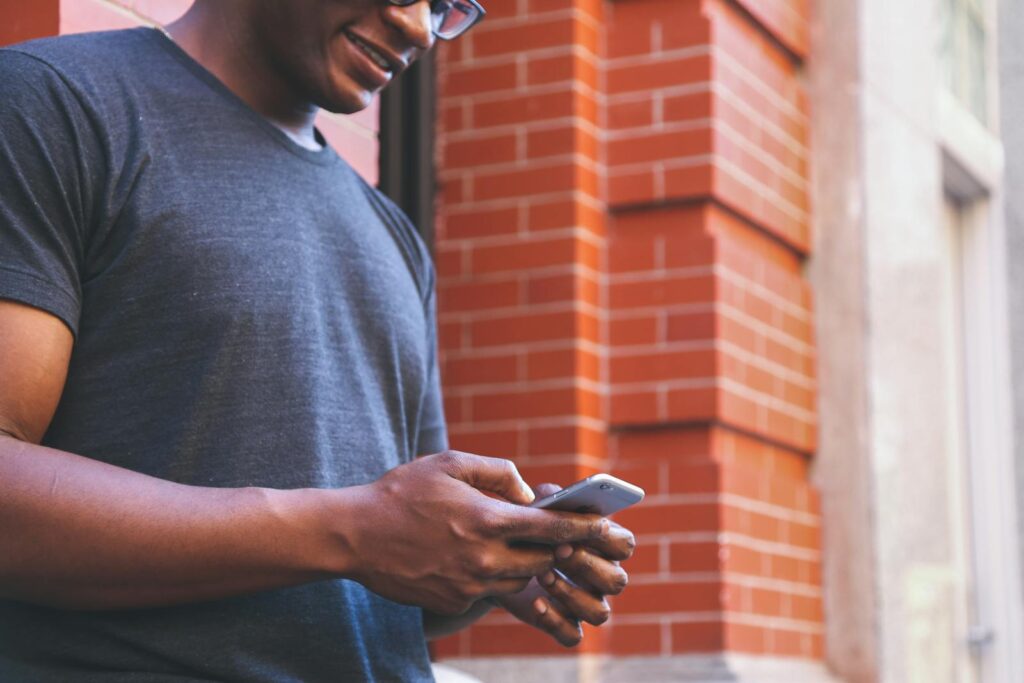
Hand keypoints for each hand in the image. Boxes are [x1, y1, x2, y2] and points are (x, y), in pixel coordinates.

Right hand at [339, 452, 609, 615]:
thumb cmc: (402, 492)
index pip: (552, 528)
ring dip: (524, 565)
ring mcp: (469, 585)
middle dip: (553, 548)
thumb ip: (497, 471)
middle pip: (542, 561)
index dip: (584, 529)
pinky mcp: (454, 602)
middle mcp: (484, 558)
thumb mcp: (449, 462)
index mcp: (487, 519)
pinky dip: (493, 578)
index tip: (608, 528)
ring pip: (519, 581)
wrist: (355, 535)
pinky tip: (474, 559)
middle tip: (556, 535)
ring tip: (510, 544)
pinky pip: (489, 593)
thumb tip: (526, 492)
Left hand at [496, 483, 634, 646]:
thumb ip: (550, 499)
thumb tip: (557, 497)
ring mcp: (586, 604)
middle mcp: (602, 577)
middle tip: (557, 550)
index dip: (607, 539)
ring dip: (572, 594)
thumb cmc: (528, 527)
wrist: (499, 558)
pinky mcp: (564, 624)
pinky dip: (555, 620)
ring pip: (600, 612)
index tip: (578, 530)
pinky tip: (536, 601)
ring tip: (543, 575)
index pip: (625, 545)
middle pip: (617, 581)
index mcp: (604, 545)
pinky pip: (572, 635)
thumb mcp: (537, 507)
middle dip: (587, 565)